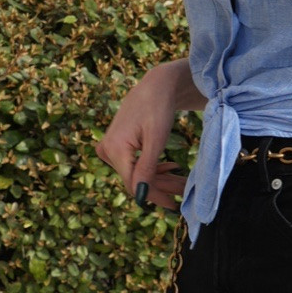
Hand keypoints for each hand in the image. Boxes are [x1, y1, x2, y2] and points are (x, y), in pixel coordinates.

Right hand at [95, 58, 198, 211]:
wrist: (154, 87)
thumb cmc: (158, 108)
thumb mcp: (156, 139)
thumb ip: (146, 167)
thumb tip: (139, 195)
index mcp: (115, 148)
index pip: (133, 183)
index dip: (154, 196)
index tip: (174, 205)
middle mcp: (107, 150)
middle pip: (135, 179)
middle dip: (161, 187)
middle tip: (184, 191)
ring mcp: (109, 149)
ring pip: (137, 174)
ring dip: (160, 179)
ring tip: (182, 181)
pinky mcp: (116, 148)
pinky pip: (134, 165)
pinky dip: (153, 169)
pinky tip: (171, 167)